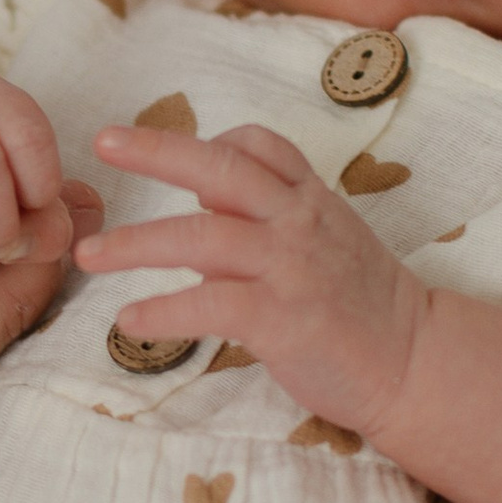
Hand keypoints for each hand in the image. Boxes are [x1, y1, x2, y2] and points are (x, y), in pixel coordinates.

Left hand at [75, 122, 425, 440]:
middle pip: (222, 170)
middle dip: (157, 149)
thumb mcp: (321, 244)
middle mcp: (299, 222)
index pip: (258, 144)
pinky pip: (211, 305)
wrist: (412, 361)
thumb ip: (263, 221)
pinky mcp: (283, 318)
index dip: (211, 142)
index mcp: (309, 200)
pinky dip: (164, 310)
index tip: (173, 152)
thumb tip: (202, 207)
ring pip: (203, 237)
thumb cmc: (360, 306)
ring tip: (89, 256)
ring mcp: (291, 268)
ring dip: (137, 243)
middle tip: (104, 141)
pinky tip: (129, 320)